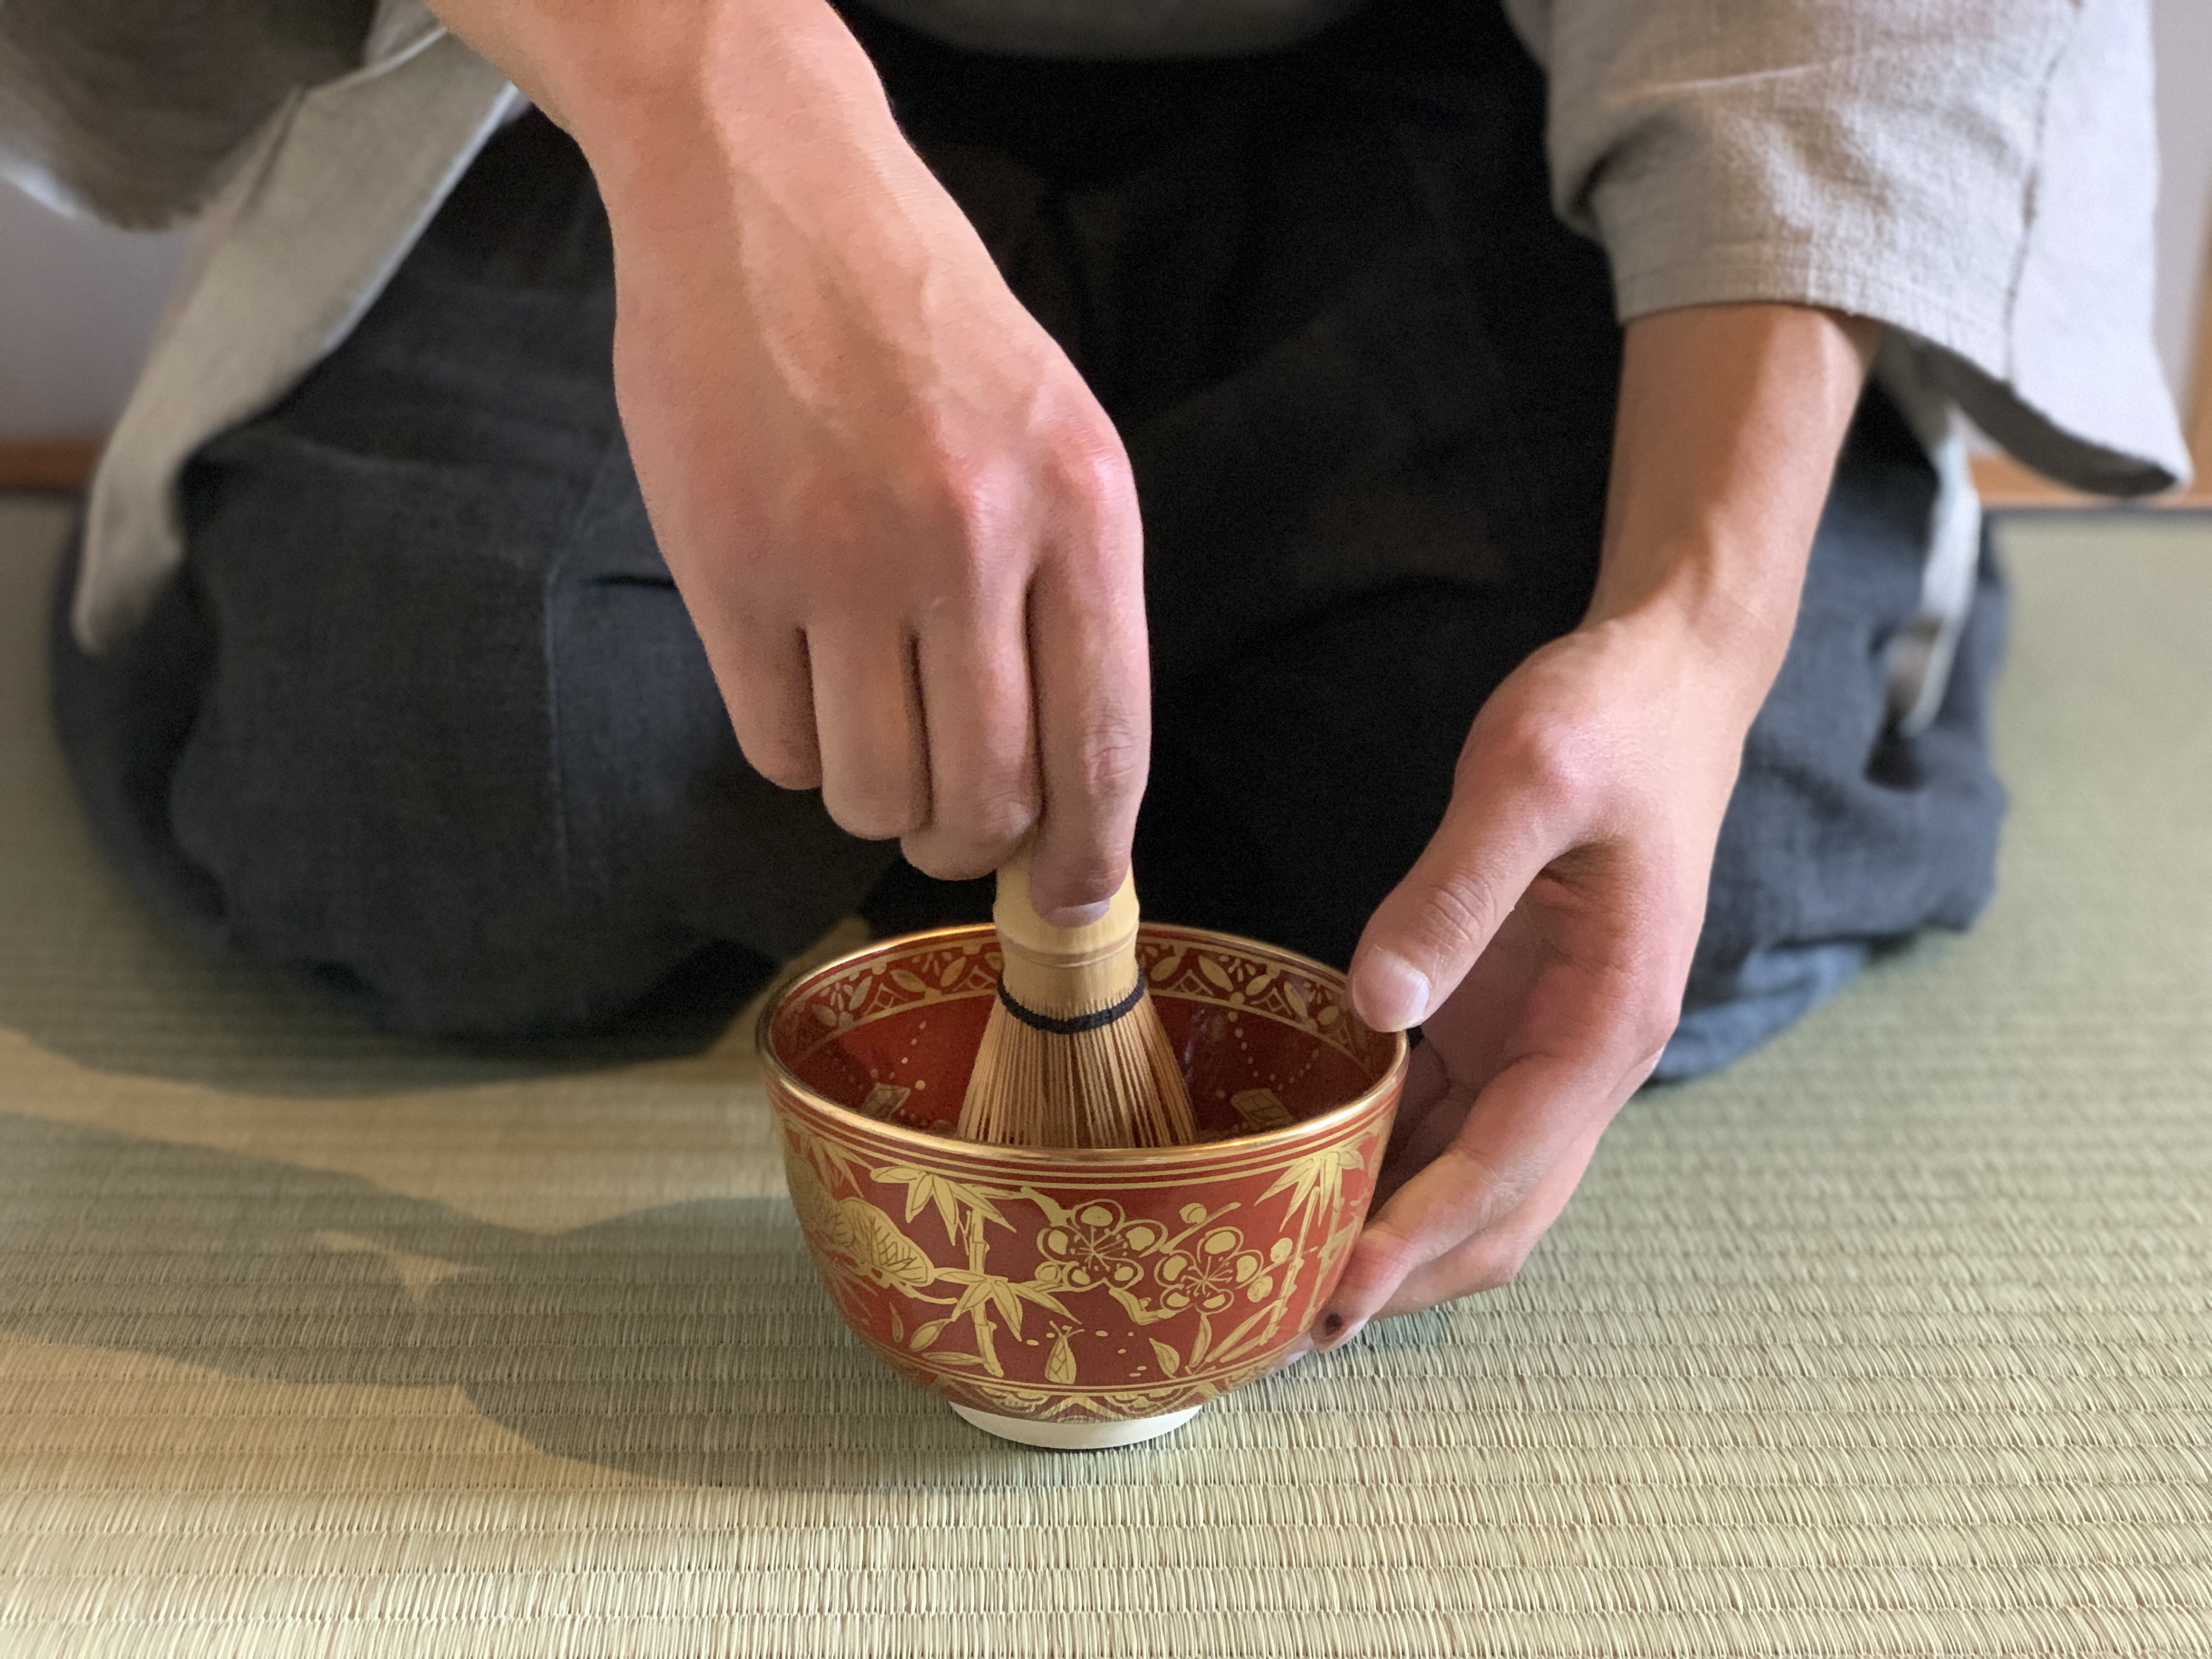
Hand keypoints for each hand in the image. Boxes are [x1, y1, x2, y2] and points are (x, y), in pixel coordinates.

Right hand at [427, 0, 1147, 918]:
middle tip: (953, 825)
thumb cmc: (928, 328)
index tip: (1074, 901)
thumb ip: (1073, 601)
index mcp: (1080, 507)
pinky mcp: (729, 567)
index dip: (1091, 856)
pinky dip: (797, 750)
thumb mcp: (1058, 436)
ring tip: (875, 734)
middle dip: (972, 844)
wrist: (772, 197)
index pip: (1104, 746)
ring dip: (878, 800)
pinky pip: (775, 747)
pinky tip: (804, 686)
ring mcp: (840, 557)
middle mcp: (969, 539)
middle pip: (986, 796)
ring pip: (873, 791)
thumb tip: (1070, 784)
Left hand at [1310, 303, 1879, 1345]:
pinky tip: (1311, 1173)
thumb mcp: (1531, 776)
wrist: (1667, 683)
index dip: (1418, 1235)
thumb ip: (1458, 890)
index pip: (1507, 1163)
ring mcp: (1548, 1041)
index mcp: (1606, 1019)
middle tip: (1284, 1319)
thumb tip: (1377, 1006)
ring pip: (1478, 1179)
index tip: (1333, 1292)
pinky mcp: (1511, 1013)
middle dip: (1406, 1274)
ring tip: (1281, 1271)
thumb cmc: (1610, 721)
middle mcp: (1586, 1055)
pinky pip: (1453, 1118)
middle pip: (1502, 1210)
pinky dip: (1392, 1164)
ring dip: (1395, 1235)